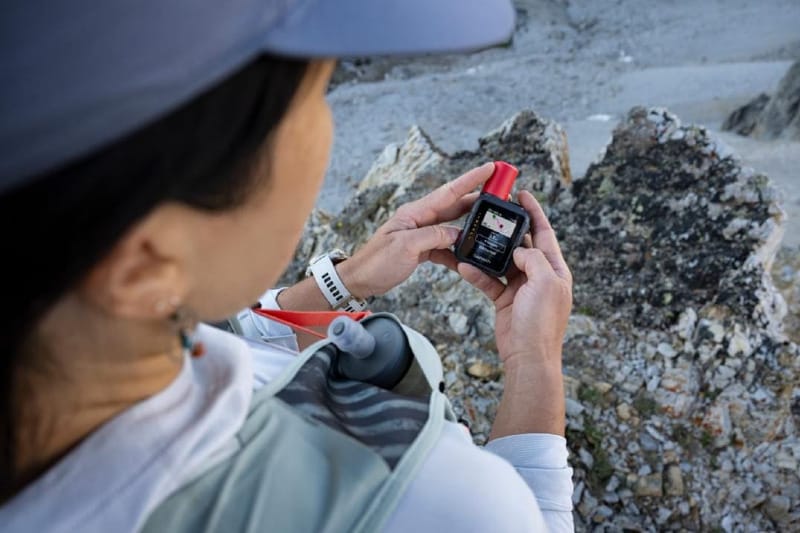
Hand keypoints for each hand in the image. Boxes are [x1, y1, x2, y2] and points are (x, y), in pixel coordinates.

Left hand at [339, 163, 495, 297]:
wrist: (359, 280)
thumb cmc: (376, 262)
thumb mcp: (405, 247)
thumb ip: (433, 236)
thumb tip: (457, 233)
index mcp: (414, 212)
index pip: (448, 192)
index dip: (471, 179)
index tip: (491, 168)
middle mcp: (420, 219)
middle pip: (455, 206)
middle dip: (478, 199)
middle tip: (502, 194)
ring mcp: (421, 234)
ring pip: (453, 226)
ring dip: (472, 226)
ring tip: (492, 223)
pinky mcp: (422, 249)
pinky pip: (445, 246)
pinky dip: (458, 251)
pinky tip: (470, 256)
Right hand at [457, 190, 571, 369]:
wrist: (528, 356)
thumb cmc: (541, 323)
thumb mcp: (544, 283)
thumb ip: (533, 259)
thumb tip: (519, 250)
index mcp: (555, 269)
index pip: (545, 232)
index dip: (534, 212)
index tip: (522, 194)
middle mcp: (539, 276)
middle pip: (522, 244)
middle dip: (508, 228)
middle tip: (492, 212)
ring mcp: (522, 288)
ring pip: (502, 261)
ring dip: (488, 251)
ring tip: (474, 236)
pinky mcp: (505, 300)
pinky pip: (489, 280)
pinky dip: (477, 273)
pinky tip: (464, 266)